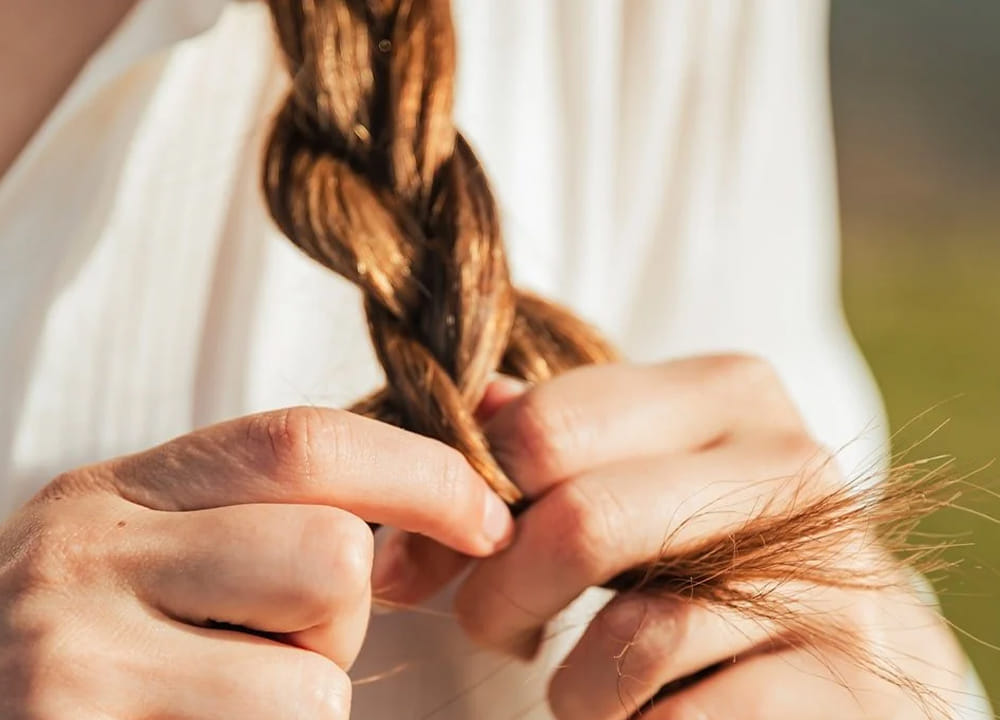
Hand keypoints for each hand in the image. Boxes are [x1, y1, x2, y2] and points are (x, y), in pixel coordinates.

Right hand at [0, 407, 512, 719]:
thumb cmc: (24, 634)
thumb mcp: (111, 542)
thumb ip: (230, 518)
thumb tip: (404, 524)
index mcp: (118, 487)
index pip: (301, 442)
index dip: (419, 471)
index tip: (484, 515)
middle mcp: (95, 553)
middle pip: (327, 555)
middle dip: (344, 614)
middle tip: (285, 643)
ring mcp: (82, 657)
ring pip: (309, 680)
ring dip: (304, 701)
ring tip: (224, 701)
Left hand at [374, 355, 970, 718]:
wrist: (841, 656)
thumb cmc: (702, 558)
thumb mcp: (629, 477)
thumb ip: (550, 439)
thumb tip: (471, 409)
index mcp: (725, 393)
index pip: (548, 429)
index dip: (466, 502)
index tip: (439, 556)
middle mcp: (789, 466)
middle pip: (585, 522)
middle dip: (502, 596)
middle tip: (494, 632)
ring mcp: (831, 576)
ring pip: (636, 639)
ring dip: (577, 689)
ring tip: (585, 691)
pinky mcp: (846, 683)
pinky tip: (650, 716)